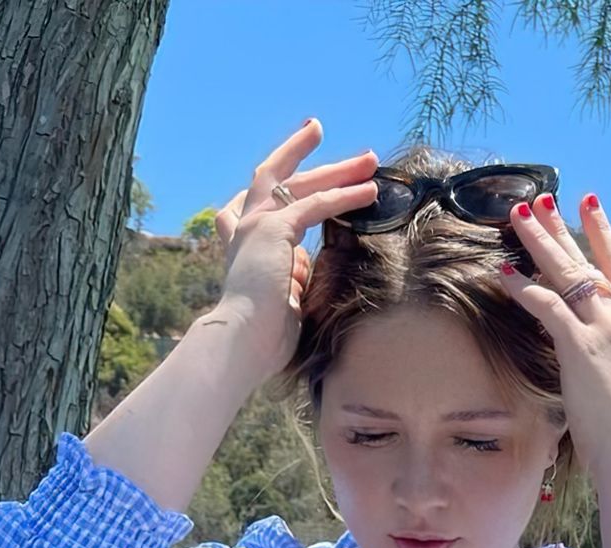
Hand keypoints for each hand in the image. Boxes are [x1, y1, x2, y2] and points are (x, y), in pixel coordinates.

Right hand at [213, 117, 379, 379]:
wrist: (240, 343)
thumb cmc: (260, 336)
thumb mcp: (281, 296)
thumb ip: (291, 273)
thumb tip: (304, 262)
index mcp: (241, 242)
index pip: (255, 199)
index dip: (276, 176)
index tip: (296, 160)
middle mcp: (244, 226)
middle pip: (276, 176)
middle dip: (308, 156)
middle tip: (331, 140)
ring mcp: (256, 224)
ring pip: (300, 182)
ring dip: (337, 170)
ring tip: (369, 160)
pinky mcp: (272, 230)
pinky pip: (315, 205)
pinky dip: (343, 196)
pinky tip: (369, 191)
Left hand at [497, 192, 610, 478]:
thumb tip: (603, 350)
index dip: (603, 232)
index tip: (589, 204)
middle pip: (588, 259)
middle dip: (561, 227)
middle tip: (540, 199)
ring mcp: (604, 327)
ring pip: (566, 272)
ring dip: (538, 242)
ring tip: (517, 216)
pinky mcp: (581, 345)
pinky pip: (546, 305)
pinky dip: (523, 287)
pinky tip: (503, 271)